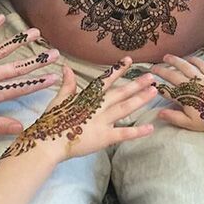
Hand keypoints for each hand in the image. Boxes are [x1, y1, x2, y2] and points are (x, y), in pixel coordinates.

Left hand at [0, 15, 59, 134]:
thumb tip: (21, 127)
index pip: (19, 88)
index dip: (38, 83)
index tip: (54, 76)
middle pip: (15, 67)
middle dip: (36, 60)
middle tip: (55, 52)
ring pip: (1, 49)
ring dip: (19, 41)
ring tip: (36, 32)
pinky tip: (1, 18)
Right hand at [0, 57, 155, 165]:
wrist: (48, 143)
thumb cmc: (52, 121)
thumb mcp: (59, 100)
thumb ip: (67, 84)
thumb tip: (66, 68)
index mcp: (88, 97)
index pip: (106, 80)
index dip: (118, 69)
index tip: (129, 60)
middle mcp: (97, 107)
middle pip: (121, 92)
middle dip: (137, 84)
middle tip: (152, 76)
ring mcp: (101, 121)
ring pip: (125, 108)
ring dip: (140, 99)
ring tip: (154, 92)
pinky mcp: (103, 138)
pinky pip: (123, 134)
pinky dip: (137, 131)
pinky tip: (150, 127)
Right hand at [151, 55, 203, 137]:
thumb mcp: (189, 123)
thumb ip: (173, 117)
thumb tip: (158, 113)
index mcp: (183, 97)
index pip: (166, 91)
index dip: (157, 86)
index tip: (151, 82)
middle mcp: (190, 85)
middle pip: (172, 75)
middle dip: (161, 71)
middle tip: (153, 67)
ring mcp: (201, 78)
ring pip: (185, 66)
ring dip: (175, 61)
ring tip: (166, 57)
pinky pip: (201, 64)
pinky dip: (194, 60)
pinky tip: (188, 58)